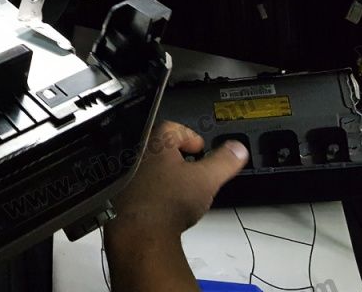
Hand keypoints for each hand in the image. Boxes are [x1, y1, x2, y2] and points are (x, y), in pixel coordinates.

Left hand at [108, 121, 247, 238]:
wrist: (140, 232)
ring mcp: (128, 177)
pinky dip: (154, 190)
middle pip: (159, 148)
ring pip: (150, 167)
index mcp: (156, 146)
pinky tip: (166, 204)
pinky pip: (141, 187)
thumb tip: (238, 148)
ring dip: (166, 173)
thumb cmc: (169, 202)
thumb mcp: (206, 179)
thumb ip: (223, 162)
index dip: (189, 135)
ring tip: (182, 187)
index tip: (200, 147)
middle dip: (178, 155)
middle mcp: (138, 157)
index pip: (171, 128)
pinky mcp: (123, 197)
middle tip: (194, 167)